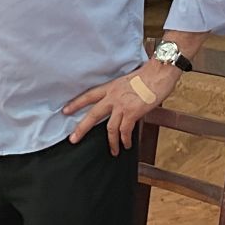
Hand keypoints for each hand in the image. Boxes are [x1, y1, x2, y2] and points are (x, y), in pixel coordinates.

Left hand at [63, 60, 179, 152]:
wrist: (159, 72)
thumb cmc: (149, 74)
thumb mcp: (129, 81)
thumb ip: (122, 93)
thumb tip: (124, 104)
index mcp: (111, 87)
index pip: (88, 96)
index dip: (76, 104)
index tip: (65, 110)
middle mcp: (113, 97)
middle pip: (93, 115)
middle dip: (82, 129)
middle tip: (73, 139)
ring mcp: (122, 105)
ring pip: (110, 129)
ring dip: (111, 142)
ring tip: (113, 151)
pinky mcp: (133, 113)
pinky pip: (125, 131)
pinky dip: (125, 140)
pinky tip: (126, 145)